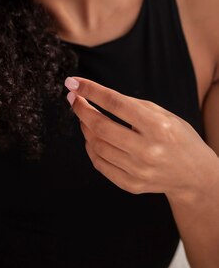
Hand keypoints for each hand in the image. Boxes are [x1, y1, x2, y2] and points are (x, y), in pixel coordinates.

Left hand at [65, 77, 218, 203]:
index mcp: (157, 126)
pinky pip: (100, 164)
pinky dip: (90, 148)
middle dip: (81, 109)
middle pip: (100, 127)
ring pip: (96, 146)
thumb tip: (94, 94)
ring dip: (84, 128)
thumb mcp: (162, 114)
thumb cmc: (176, 137)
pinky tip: (91, 137)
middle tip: (74, 98)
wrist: (194, 174)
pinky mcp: (131, 185)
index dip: (91, 91)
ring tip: (85, 117)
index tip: (74, 82)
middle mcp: (148, 150)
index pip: (115, 103)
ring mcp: (138, 171)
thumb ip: (130, 104)